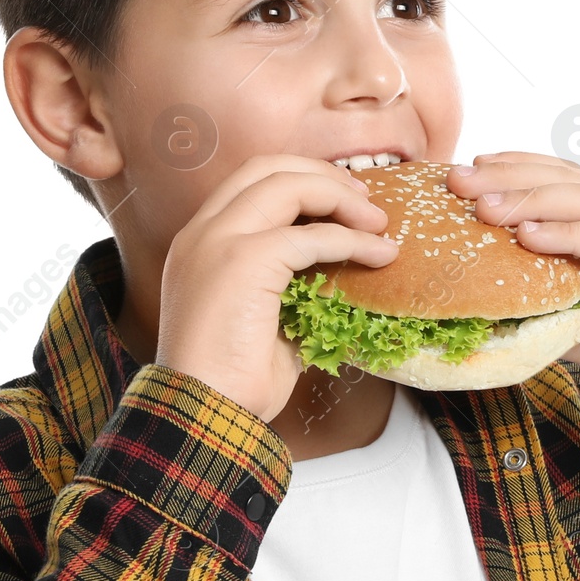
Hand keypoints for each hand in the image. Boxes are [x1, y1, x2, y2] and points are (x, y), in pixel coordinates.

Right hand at [154, 156, 397, 422]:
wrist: (204, 413)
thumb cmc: (232, 381)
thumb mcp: (262, 318)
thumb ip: (288, 285)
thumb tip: (339, 273)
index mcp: (200, 241)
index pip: (250, 182)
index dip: (301, 179)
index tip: (342, 201)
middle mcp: (203, 232)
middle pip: (269, 167)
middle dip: (324, 175)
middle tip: (366, 202)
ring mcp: (218, 241)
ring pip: (289, 185)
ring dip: (343, 198)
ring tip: (379, 224)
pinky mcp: (244, 260)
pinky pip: (311, 236)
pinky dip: (352, 241)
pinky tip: (380, 256)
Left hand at [444, 152, 579, 430]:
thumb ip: (554, 314)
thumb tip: (498, 317)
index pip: (563, 183)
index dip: (514, 171)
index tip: (465, 173)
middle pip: (565, 180)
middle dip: (506, 175)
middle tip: (454, 177)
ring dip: (526, 198)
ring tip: (479, 202)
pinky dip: (565, 234)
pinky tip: (526, 236)